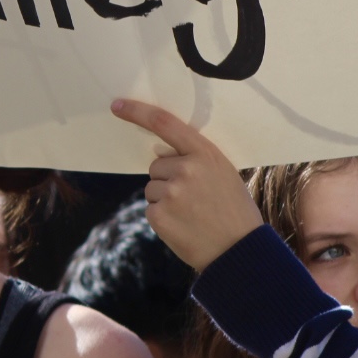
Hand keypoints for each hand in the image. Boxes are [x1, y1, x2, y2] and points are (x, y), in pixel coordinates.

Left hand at [110, 99, 264, 270]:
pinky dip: (163, 218)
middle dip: (169, 179)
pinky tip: (184, 226)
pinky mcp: (159, 215)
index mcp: (204, 153)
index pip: (164, 123)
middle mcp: (186, 168)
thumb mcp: (223, 173)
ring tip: (192, 214)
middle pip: (157, 166)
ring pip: (152, 188)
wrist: (240, 252)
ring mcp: (171, 192)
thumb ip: (195, 158)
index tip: (117, 105)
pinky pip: (151, 208)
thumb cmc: (234, 210)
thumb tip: (163, 154)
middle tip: (195, 199)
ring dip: (165, 200)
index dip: (137, 111)